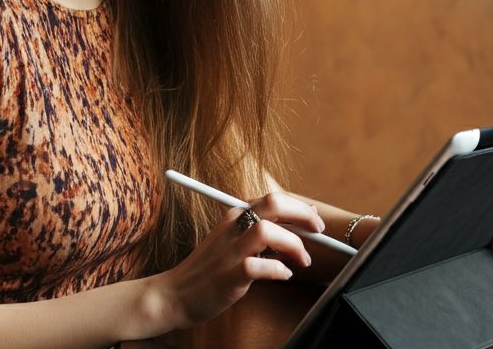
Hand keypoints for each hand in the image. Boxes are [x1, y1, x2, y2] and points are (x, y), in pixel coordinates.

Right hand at [152, 192, 325, 329]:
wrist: (175, 294)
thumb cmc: (209, 269)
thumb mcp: (233, 242)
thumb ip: (261, 231)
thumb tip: (300, 223)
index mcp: (234, 215)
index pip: (273, 198)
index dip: (300, 208)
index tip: (315, 222)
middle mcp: (232, 226)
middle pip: (274, 204)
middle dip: (303, 215)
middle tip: (318, 232)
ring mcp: (230, 250)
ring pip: (268, 231)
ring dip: (293, 244)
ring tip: (302, 261)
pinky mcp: (229, 275)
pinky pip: (260, 267)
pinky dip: (279, 271)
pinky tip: (284, 275)